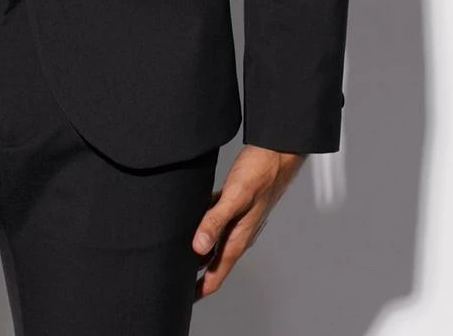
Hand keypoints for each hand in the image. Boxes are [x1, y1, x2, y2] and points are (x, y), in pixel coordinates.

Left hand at [191, 144, 306, 300]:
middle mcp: (238, 232)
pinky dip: (202, 224)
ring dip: (198, 250)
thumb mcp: (235, 196)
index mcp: (238, 237)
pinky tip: (192, 217)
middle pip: (213, 261)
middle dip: (196, 274)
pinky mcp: (234, 202)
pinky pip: (215, 219)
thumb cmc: (261, 172)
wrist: (278, 152)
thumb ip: (216, 220)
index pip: (217, 273)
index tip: (183, 299)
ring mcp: (237, 218)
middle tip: (174, 278)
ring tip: (178, 253)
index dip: (200, 289)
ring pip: (213, 240)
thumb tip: (198, 246)